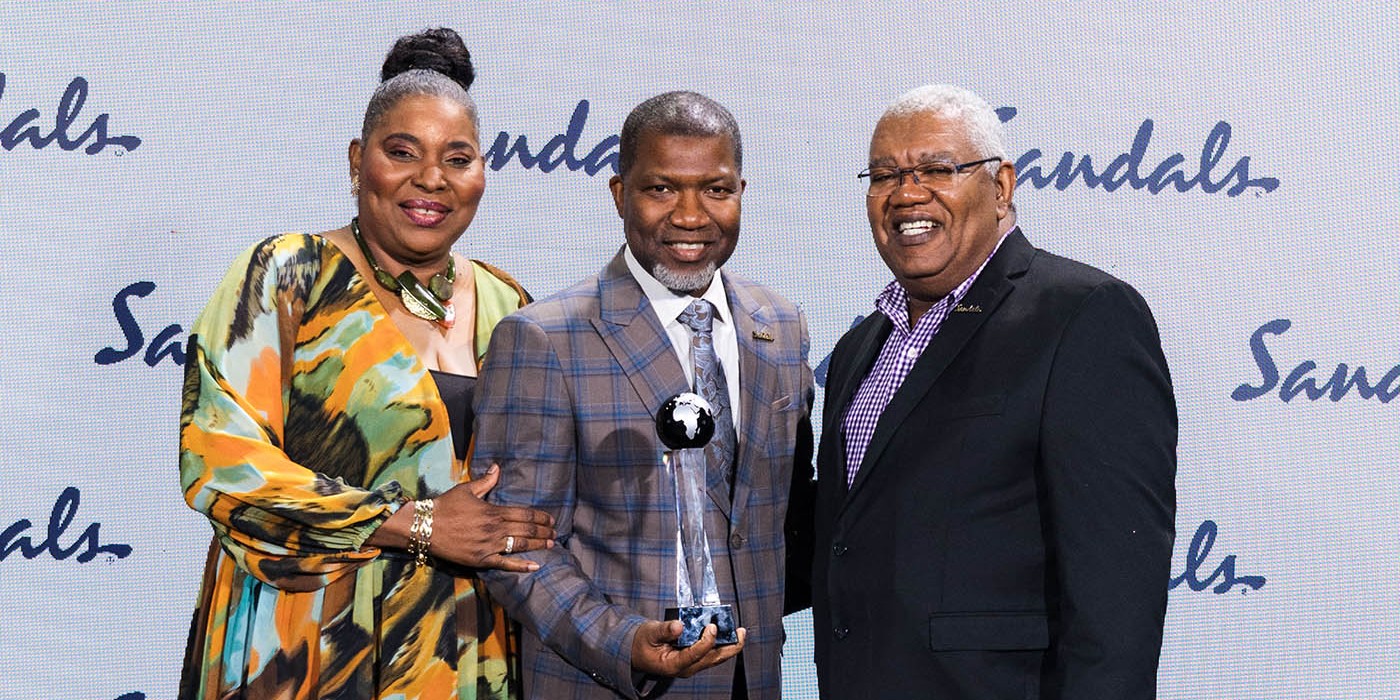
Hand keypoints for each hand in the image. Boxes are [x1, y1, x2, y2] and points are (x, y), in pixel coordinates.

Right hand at [428, 465, 555, 571]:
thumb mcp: (466, 489)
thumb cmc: (445, 506)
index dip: (540, 517)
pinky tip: (535, 566)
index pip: (524, 513)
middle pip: (526, 530)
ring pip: (520, 545)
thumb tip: (497, 467)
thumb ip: (486, 481)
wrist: (424, 526)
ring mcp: (488, 546)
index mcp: (493, 511)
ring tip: (550, 545)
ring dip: (538, 545)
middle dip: (543, 531)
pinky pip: (505, 564)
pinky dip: (521, 566)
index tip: (550, 519)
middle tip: (555, 532)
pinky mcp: (481, 560)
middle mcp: (494, 529)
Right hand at [630, 620, 745, 677]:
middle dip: (730, 647)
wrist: (636, 652)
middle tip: (740, 632)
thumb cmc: (642, 643)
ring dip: (729, 646)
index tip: (712, 626)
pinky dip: (721, 644)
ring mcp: (691, 665)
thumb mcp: (649, 633)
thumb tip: (679, 625)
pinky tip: (727, 633)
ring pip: (715, 658)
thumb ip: (664, 630)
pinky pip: (711, 654)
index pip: (695, 654)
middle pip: (712, 659)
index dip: (706, 641)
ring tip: (739, 632)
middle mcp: (685, 668)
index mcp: (673, 664)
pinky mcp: (693, 660)